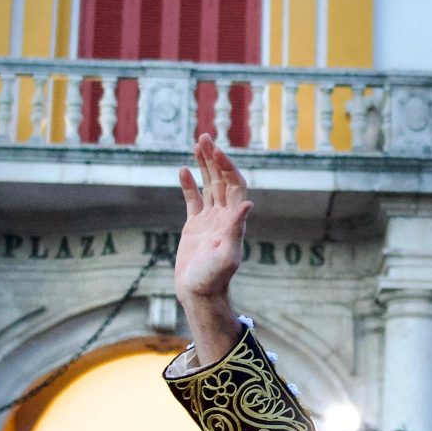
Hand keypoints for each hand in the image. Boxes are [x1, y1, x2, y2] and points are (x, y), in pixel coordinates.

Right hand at [174, 134, 251, 357]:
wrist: (199, 293)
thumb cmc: (214, 277)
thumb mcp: (227, 253)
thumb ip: (236, 228)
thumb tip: (248, 204)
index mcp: (234, 219)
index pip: (234, 185)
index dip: (227, 167)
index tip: (216, 151)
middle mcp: (224, 216)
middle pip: (222, 180)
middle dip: (214, 158)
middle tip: (205, 137)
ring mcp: (209, 220)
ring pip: (209, 186)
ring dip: (204, 165)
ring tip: (197, 144)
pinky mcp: (195, 226)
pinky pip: (193, 200)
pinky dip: (189, 185)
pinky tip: (183, 171)